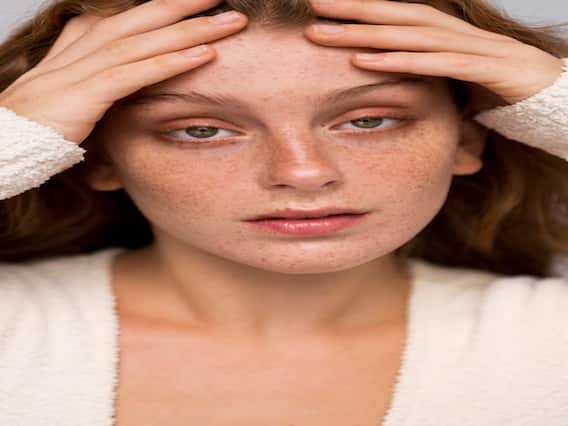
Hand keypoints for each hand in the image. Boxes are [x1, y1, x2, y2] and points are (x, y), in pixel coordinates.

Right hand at [0, 0, 247, 143]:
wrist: (4, 138)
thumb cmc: (43, 116)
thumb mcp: (75, 85)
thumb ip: (102, 71)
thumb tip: (130, 66)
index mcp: (85, 40)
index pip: (135, 16)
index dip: (169, 5)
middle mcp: (87, 44)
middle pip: (145, 17)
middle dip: (187, 4)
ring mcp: (86, 67)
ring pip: (147, 40)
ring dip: (192, 30)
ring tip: (230, 21)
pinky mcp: (87, 92)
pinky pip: (136, 73)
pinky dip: (170, 62)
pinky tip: (203, 55)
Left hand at [304, 0, 565, 105]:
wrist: (553, 94)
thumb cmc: (498, 87)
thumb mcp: (453, 78)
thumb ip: (424, 74)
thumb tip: (391, 80)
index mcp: (444, 33)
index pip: (397, 15)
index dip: (361, 8)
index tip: (323, 6)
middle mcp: (452, 32)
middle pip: (396, 15)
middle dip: (353, 9)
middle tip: (313, 4)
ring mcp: (468, 46)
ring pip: (408, 35)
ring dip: (364, 33)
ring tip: (325, 33)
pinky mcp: (483, 66)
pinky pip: (434, 63)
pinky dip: (397, 62)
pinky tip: (365, 62)